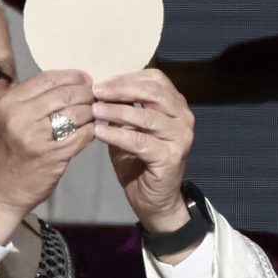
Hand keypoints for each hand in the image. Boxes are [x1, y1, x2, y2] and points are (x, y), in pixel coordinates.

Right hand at [0, 70, 95, 241]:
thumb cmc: (5, 153)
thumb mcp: (7, 119)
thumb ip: (31, 101)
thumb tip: (68, 84)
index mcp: (8, 102)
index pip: (47, 78)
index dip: (72, 76)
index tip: (85, 79)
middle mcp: (19, 116)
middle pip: (65, 93)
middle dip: (86, 93)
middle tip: (95, 97)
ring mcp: (35, 137)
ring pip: (77, 112)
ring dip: (90, 112)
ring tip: (93, 115)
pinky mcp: (51, 156)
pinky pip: (82, 135)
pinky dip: (90, 131)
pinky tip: (90, 132)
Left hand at [93, 69, 195, 235]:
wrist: (155, 199)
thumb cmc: (139, 161)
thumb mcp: (129, 128)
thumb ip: (122, 108)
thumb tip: (100, 89)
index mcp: (175, 106)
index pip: (155, 79)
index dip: (126, 78)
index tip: (101, 83)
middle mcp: (183, 118)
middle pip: (153, 92)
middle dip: (121, 89)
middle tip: (96, 92)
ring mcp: (180, 137)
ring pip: (147, 116)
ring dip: (116, 111)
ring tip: (94, 110)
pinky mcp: (171, 157)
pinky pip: (140, 141)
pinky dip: (117, 134)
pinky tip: (99, 132)